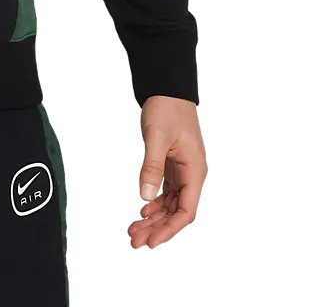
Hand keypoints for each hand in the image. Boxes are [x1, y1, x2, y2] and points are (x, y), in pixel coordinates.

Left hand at [127, 96, 206, 250]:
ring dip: (154, 217)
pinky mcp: (172, 165)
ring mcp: (182, 170)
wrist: (167, 90)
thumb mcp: (157, 138)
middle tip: (137, 239)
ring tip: (135, 228)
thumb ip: (151, 167)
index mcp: (193, 171)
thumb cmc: (168, 108)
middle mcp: (190, 174)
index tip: (152, 240)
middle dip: (157, 227)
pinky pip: (166, 191)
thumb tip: (145, 195)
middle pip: (176, 211)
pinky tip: (143, 209)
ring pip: (170, 203)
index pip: (185, 211)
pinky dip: (155, 202)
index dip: (168, 228)